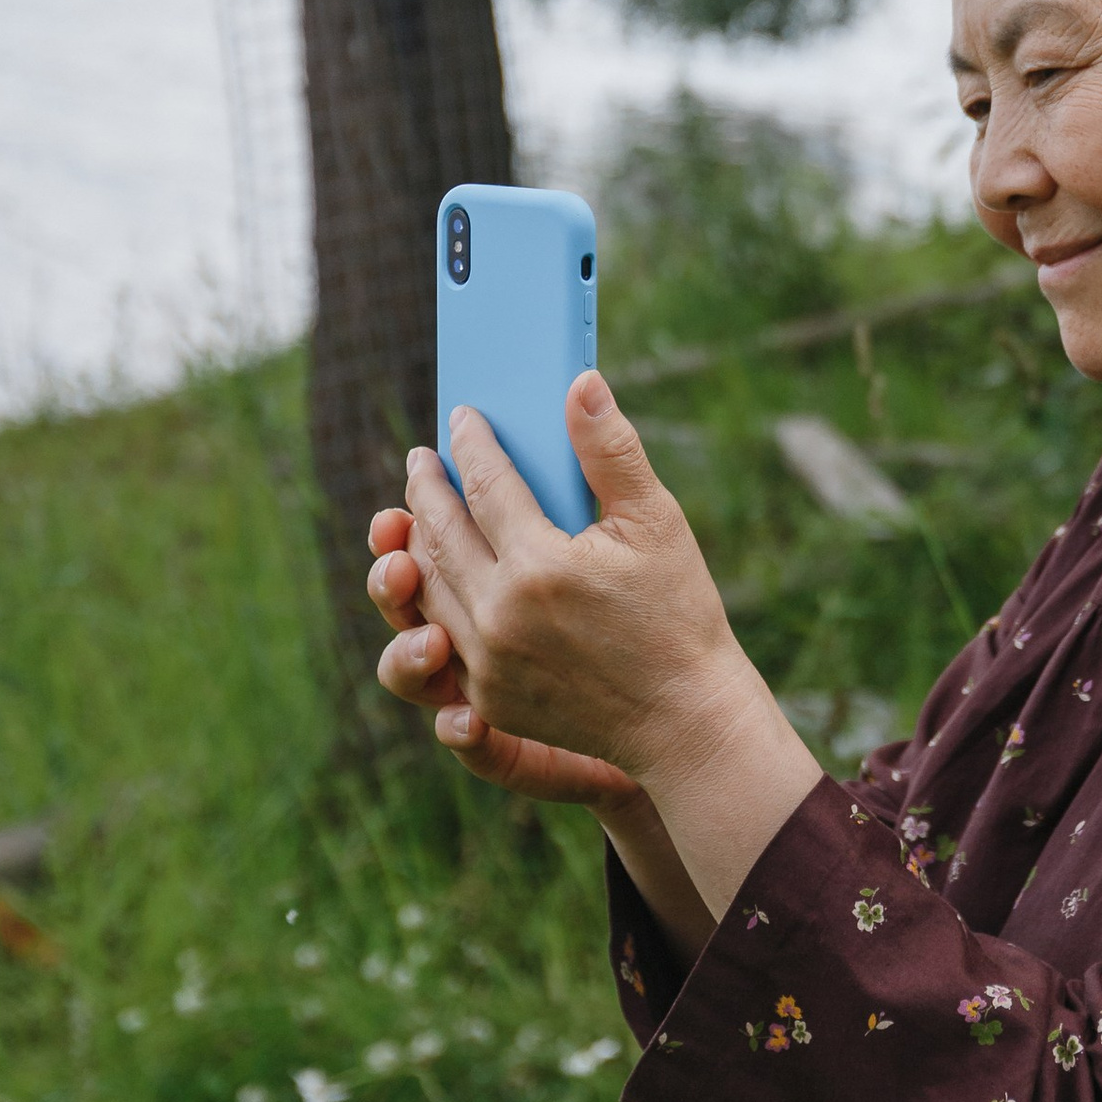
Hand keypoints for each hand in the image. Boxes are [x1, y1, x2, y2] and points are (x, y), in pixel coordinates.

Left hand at [367, 378, 821, 922]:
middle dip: (426, 489)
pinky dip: (429, 599)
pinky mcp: (486, 698)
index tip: (462, 416)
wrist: (684, 719)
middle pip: (440, 535)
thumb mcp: (656, 522)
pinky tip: (436, 577)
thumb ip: (610, 450)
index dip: (471, 444)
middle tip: (422, 459)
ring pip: (429, 587)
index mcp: (539, 567)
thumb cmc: (678, 613)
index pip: (485, 486)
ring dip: (417, 542)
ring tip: (417, 512)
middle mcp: (500, 617)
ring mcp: (487, 664)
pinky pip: (439, 636)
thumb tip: (581, 382)